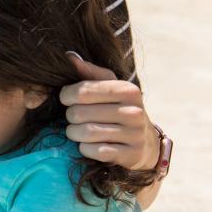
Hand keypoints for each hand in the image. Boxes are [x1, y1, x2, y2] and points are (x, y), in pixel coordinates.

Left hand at [60, 53, 158, 170]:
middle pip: (79, 113)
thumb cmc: (118, 109)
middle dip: (70, 117)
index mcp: (128, 90)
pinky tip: (88, 145)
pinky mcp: (131, 154)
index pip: (82, 91)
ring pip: (85, 133)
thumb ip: (88, 73)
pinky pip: (95, 151)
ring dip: (74, 133)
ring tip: (76, 131)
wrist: (144, 142)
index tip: (67, 99)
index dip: (66, 96)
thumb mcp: (109, 88)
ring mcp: (134, 134)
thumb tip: (68, 56)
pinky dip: (85, 149)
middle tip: (74, 118)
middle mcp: (135, 111)